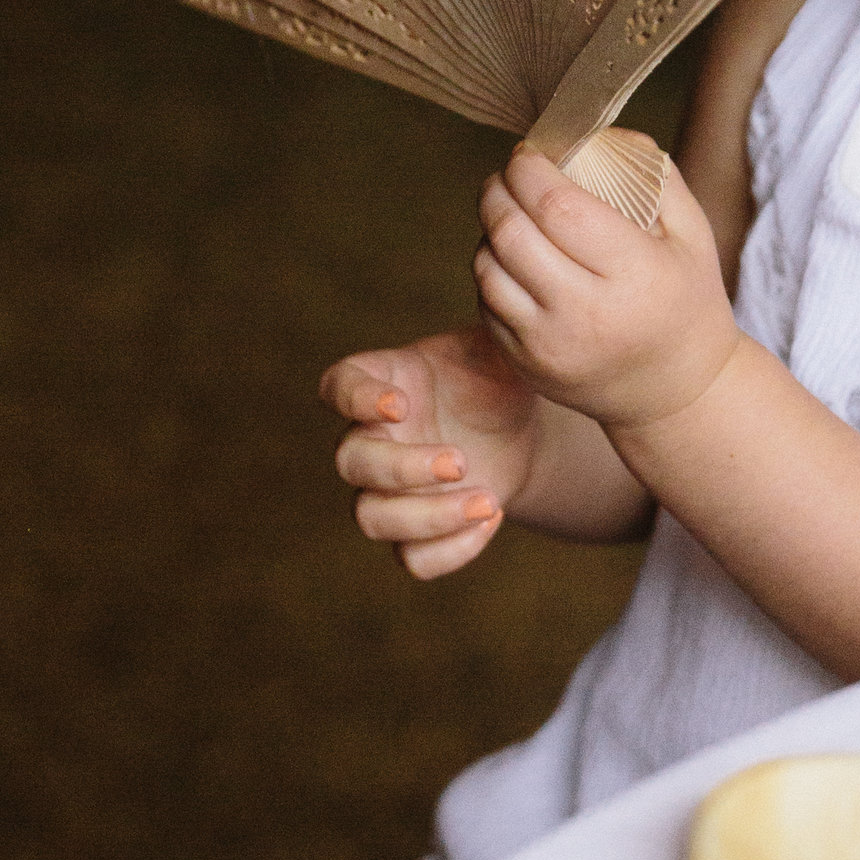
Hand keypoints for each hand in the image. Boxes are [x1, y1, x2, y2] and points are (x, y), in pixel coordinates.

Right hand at [321, 325, 540, 578]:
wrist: (522, 425)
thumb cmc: (496, 375)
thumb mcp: (497, 348)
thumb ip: (487, 333)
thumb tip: (499, 300)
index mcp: (380, 382)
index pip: (338, 386)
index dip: (356, 398)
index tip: (400, 402)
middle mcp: (372, 438)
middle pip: (352, 463)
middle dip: (402, 468)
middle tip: (460, 460)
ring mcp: (389, 490)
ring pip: (373, 518)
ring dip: (426, 516)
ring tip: (486, 501)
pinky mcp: (418, 531)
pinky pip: (411, 559)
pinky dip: (449, 550)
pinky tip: (491, 518)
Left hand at [473, 150, 737, 430]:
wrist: (678, 392)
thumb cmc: (685, 301)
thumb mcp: (691, 233)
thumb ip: (652, 175)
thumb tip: (598, 133)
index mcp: (633, 275)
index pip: (558, 207)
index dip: (530, 169)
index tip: (527, 151)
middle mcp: (586, 315)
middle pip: (512, 233)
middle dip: (498, 190)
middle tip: (506, 175)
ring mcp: (549, 347)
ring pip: (487, 267)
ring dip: (489, 229)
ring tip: (509, 213)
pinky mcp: (525, 366)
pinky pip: (485, 302)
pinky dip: (490, 270)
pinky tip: (512, 257)